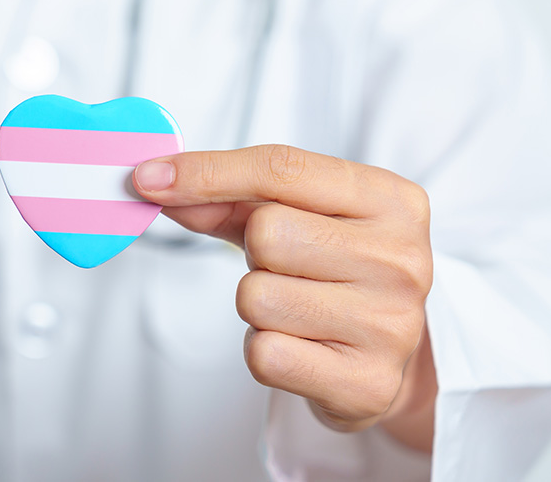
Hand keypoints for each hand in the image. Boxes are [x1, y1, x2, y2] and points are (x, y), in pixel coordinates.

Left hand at [133, 145, 435, 442]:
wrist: (387, 363)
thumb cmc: (333, 276)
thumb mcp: (293, 220)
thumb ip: (227, 198)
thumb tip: (157, 183)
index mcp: (392, 201)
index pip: (283, 168)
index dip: (207, 171)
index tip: (149, 179)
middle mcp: (401, 258)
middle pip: (266, 233)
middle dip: (254, 254)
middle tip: (284, 270)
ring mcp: (389, 324)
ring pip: (256, 296)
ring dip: (256, 305)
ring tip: (295, 311)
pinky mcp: (366, 383)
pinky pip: (263, 353)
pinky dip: (262, 350)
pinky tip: (299, 347)